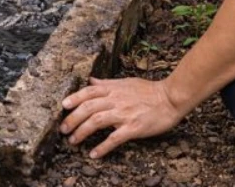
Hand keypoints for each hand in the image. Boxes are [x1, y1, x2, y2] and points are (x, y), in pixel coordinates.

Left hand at [59, 77, 183, 158]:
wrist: (170, 98)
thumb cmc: (149, 90)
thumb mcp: (126, 82)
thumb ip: (107, 83)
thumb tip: (90, 80)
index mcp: (113, 88)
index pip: (88, 91)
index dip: (74, 98)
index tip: (63, 106)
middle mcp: (116, 100)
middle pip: (88, 108)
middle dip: (72, 119)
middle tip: (63, 130)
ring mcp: (124, 114)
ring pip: (96, 122)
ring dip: (82, 132)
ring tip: (73, 141)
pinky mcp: (133, 127)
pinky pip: (114, 138)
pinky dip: (102, 147)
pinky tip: (94, 154)